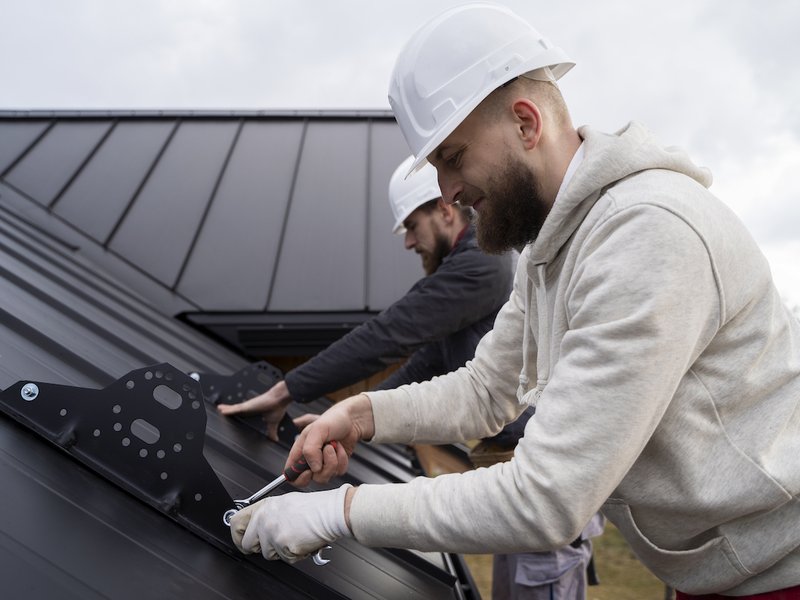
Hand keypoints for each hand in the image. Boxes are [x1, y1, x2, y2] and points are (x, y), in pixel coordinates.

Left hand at [217, 380, 291, 441]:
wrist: (280, 399)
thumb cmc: (277, 407)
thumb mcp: (272, 423)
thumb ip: (271, 431)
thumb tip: (274, 439)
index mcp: (255, 412)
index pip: (243, 415)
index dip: (238, 417)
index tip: (233, 420)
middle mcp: (249, 408)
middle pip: (236, 411)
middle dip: (230, 412)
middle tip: (222, 413)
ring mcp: (247, 407)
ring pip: (234, 409)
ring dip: (226, 410)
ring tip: (219, 410)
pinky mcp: (246, 406)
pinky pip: (235, 408)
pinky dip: (228, 410)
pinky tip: (221, 410)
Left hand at [230, 484, 353, 562]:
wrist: (331, 513)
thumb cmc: (314, 507)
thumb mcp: (285, 503)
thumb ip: (268, 514)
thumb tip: (257, 527)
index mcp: (264, 507)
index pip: (236, 523)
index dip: (238, 535)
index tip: (242, 540)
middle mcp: (265, 519)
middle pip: (248, 544)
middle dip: (260, 547)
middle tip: (275, 542)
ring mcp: (273, 534)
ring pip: (267, 554)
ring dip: (280, 551)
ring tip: (294, 536)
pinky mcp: (284, 547)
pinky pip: (284, 559)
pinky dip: (294, 554)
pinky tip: (301, 541)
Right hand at [287, 394, 374, 485]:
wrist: (352, 420)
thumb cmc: (333, 420)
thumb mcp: (318, 430)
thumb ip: (310, 449)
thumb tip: (314, 469)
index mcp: (300, 451)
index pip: (290, 474)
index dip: (298, 477)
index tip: (309, 470)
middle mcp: (309, 459)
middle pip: (310, 478)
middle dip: (322, 466)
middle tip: (327, 449)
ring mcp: (323, 464)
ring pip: (325, 477)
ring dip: (333, 461)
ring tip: (334, 445)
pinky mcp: (335, 465)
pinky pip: (338, 472)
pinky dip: (342, 460)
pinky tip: (341, 448)